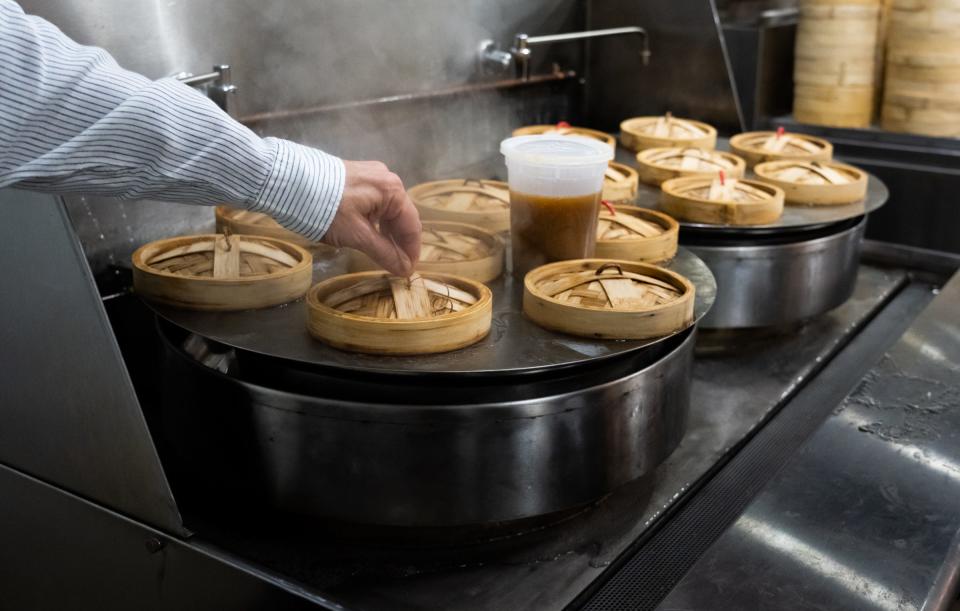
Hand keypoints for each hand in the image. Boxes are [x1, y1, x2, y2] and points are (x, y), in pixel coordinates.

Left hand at [322, 160, 420, 275]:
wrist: (290, 181)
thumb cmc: (327, 209)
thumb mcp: (357, 235)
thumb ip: (384, 253)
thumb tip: (404, 270)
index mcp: (393, 190)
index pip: (412, 226)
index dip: (411, 252)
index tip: (408, 272)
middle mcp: (387, 179)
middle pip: (401, 217)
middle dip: (400, 243)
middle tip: (397, 266)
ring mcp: (371, 176)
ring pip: (387, 210)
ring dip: (388, 233)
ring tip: (384, 255)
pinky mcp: (356, 177)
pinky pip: (374, 203)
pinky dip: (376, 221)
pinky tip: (371, 235)